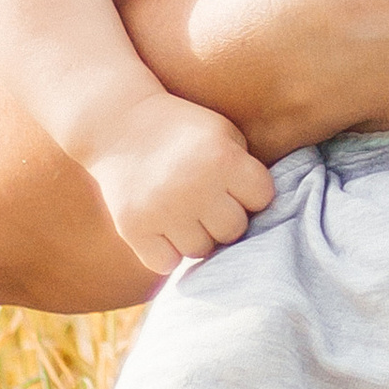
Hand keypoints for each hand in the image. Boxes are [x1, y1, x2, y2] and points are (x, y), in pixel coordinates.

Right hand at [90, 94, 273, 277]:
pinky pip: (166, 263)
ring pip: (201, 250)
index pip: (262, 199)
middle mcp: (194, 187)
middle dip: (224, 217)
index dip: (250, 192)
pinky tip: (162, 227)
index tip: (234, 183)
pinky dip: (167, 251)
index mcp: (222, 158)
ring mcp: (162, 210)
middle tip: (206, 200)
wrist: (118, 124)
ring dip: (196, 235)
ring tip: (184, 211)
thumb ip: (247, 168)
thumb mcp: (223, 133)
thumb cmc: (182, 131)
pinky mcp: (133, 229)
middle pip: (233, 230)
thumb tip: (269, 218)